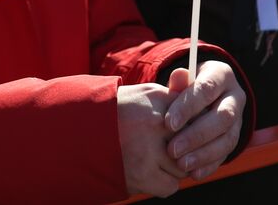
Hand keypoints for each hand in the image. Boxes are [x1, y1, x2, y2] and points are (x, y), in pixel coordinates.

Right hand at [117, 82, 185, 197]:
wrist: (81, 132)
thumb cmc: (119, 111)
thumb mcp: (144, 94)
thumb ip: (173, 94)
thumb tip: (196, 93)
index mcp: (156, 99)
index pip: (194, 114)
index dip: (196, 123)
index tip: (191, 128)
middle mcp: (153, 124)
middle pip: (193, 142)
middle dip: (189, 146)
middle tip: (179, 146)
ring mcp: (147, 151)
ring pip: (183, 166)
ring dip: (177, 166)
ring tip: (162, 159)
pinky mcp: (140, 175)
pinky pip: (170, 186)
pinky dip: (166, 182)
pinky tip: (155, 172)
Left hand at [164, 61, 246, 181]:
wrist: (201, 98)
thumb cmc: (186, 88)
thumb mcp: (182, 81)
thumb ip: (179, 82)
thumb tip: (178, 76)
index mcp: (221, 75)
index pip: (208, 89)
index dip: (189, 107)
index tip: (168, 124)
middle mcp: (235, 97)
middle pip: (223, 117)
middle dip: (197, 135)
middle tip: (173, 149)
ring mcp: (238, 119)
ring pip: (228, 138)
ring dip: (204, 154)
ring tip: (181, 164)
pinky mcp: (235, 138)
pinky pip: (226, 154)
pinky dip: (209, 165)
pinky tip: (193, 173)